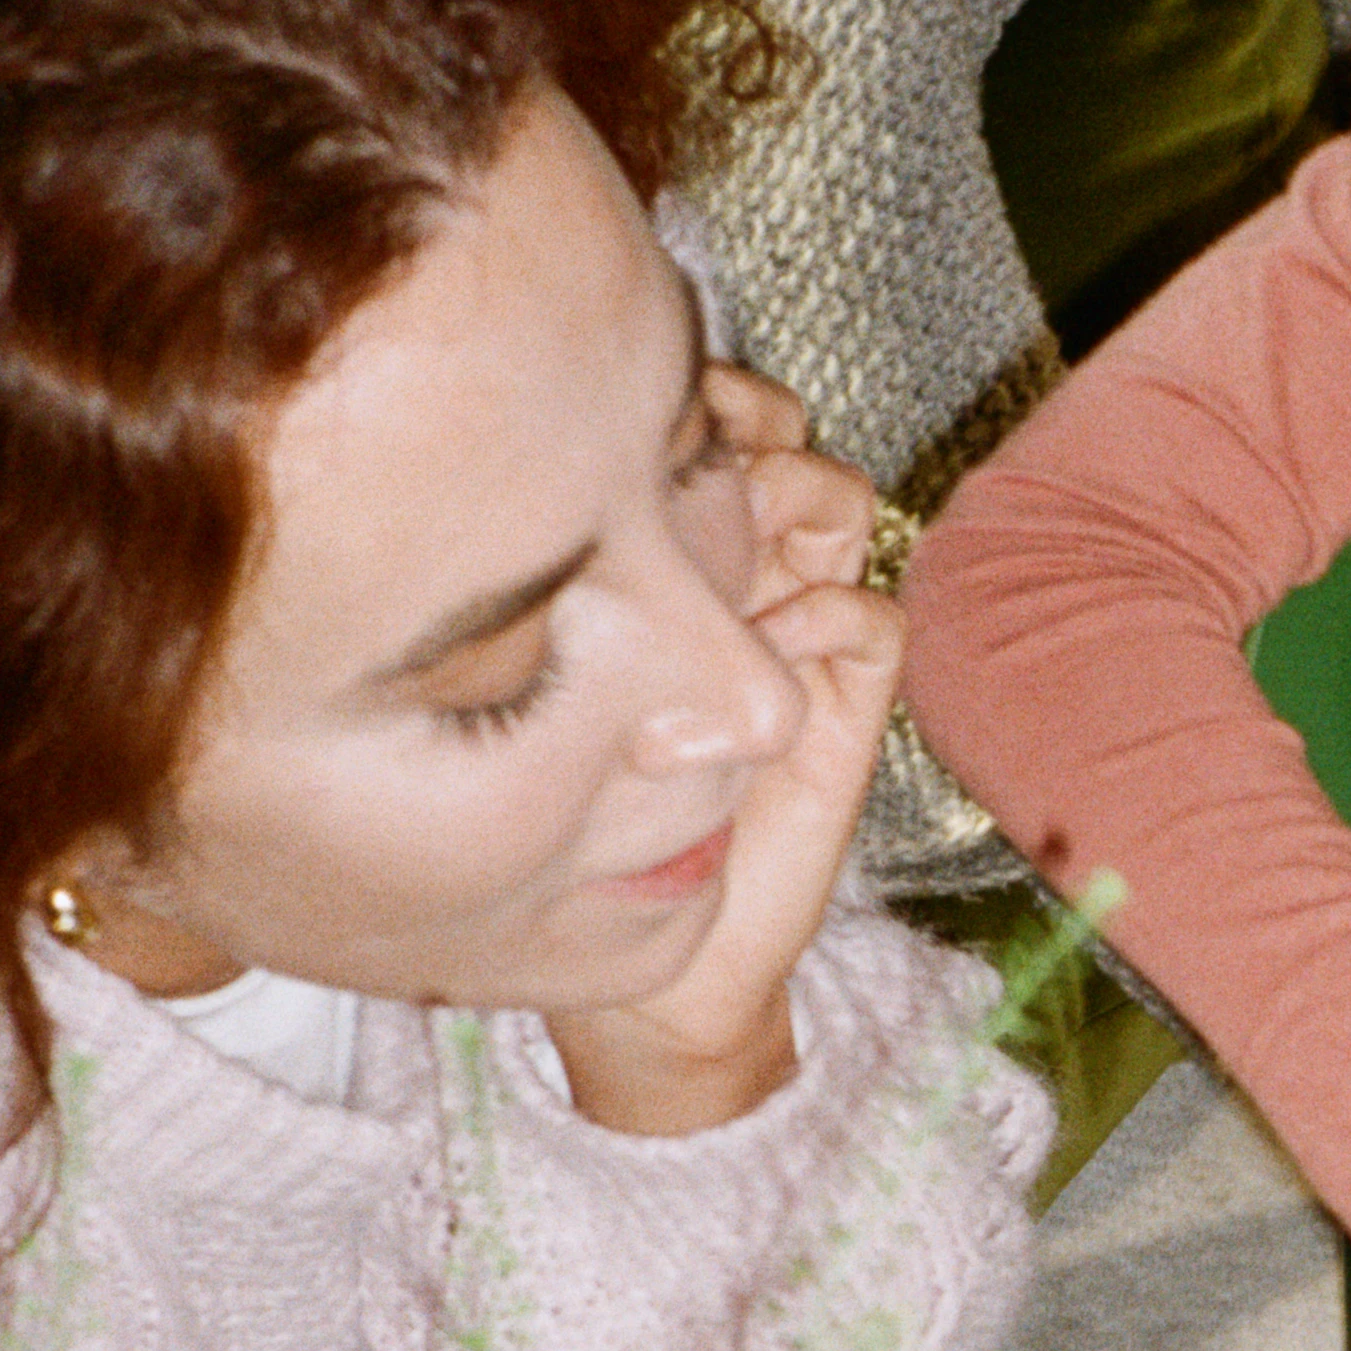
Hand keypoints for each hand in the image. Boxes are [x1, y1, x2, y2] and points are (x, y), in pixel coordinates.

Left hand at [554, 381, 897, 1136]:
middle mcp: (736, 576)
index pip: (701, 422)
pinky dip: (828, 609)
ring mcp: (796, 635)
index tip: (634, 393)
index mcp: (663, 553)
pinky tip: (771, 636)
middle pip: (780, 436)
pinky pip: (871, 615)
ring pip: (837, 503)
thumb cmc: (570, 822)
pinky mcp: (846, 709)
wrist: (647, 963)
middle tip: (695, 437)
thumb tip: (478, 479)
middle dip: (746, 421)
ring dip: (792, 499)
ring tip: (732, 532)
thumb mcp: (526, 685)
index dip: (686, 388)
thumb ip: (534, 594)